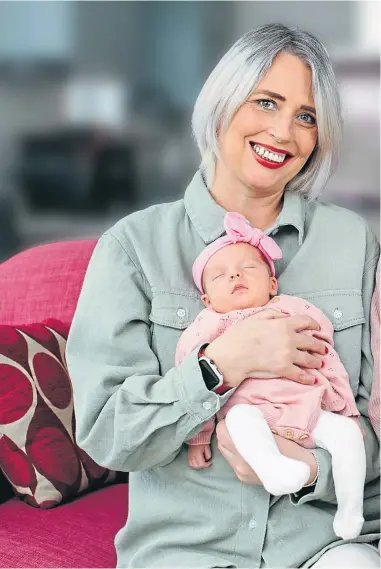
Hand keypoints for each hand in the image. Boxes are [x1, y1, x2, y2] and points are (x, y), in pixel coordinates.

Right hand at [188, 443, 211, 468]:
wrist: (196, 438)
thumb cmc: (202, 442)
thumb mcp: (207, 448)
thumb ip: (208, 455)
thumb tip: (207, 460)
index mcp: (198, 454)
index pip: (202, 464)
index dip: (207, 465)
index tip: (210, 463)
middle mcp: (193, 456)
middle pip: (197, 466)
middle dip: (203, 466)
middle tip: (206, 463)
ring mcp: (190, 456)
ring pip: (193, 466)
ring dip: (198, 466)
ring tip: (202, 463)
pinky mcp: (188, 456)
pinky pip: (190, 463)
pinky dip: (194, 465)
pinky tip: (197, 463)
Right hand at [205, 310, 325, 387]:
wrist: (232, 355)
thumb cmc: (240, 335)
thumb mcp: (256, 317)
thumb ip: (273, 314)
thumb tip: (285, 315)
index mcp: (283, 324)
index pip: (305, 322)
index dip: (314, 324)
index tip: (317, 328)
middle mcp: (290, 339)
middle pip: (311, 342)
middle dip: (320, 346)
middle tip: (323, 349)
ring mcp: (288, 355)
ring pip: (309, 359)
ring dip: (316, 362)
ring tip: (319, 363)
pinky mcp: (284, 370)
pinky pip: (301, 375)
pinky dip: (308, 378)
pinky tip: (311, 379)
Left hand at [216, 419, 316, 485]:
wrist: (303, 471)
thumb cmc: (291, 451)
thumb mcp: (274, 435)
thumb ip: (255, 429)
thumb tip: (243, 417)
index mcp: (248, 456)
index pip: (224, 436)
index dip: (224, 424)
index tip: (230, 415)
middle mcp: (241, 467)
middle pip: (221, 444)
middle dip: (223, 431)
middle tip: (232, 421)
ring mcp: (241, 474)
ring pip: (225, 452)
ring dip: (227, 440)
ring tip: (236, 431)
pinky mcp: (244, 477)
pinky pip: (231, 460)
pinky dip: (232, 450)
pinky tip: (241, 443)